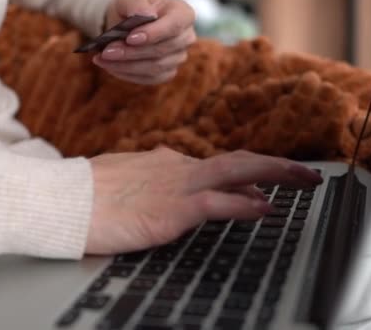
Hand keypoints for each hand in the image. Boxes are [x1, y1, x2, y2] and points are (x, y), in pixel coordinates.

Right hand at [85, 148, 322, 254]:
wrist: (64, 201)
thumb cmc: (87, 195)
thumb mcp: (124, 180)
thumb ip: (149, 179)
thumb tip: (163, 182)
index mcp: (166, 164)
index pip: (218, 164)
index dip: (249, 170)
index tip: (268, 180)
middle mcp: (177, 169)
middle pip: (238, 160)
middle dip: (276, 165)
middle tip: (306, 173)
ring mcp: (176, 186)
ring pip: (237, 172)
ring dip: (276, 174)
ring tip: (306, 180)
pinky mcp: (171, 209)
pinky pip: (218, 203)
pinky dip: (245, 204)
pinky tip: (266, 208)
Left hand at [96, 0, 196, 84]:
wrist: (127, 23)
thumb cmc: (132, 8)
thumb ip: (136, 3)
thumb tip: (144, 14)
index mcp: (183, 14)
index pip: (174, 26)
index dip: (153, 34)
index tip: (130, 38)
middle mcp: (185, 37)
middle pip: (161, 50)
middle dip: (131, 53)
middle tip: (106, 51)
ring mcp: (178, 58)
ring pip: (154, 68)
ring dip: (125, 65)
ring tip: (103, 59)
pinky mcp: (166, 73)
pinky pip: (148, 79)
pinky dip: (127, 74)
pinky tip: (110, 67)